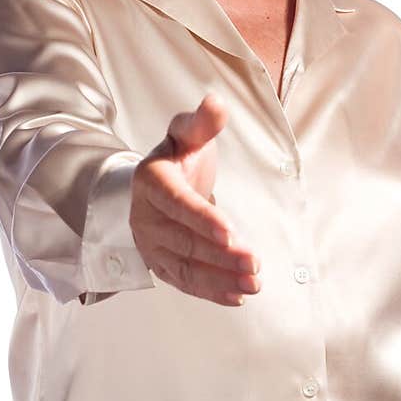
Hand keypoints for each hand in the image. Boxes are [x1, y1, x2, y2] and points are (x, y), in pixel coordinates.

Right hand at [129, 91, 260, 305]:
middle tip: (254, 263)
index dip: (202, 218)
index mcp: (151, 180)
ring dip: (219, 279)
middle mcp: (145, 216)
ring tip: (253, 283)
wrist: (153, 183)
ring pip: (185, 267)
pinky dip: (210, 291)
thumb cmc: (176, 157)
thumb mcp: (187, 134)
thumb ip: (202, 123)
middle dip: (221, 255)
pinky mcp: (159, 264)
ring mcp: (151, 243)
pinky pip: (184, 282)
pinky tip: (236, 296)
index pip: (176, 202)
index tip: (230, 232)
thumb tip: (216, 104)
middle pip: (184, 240)